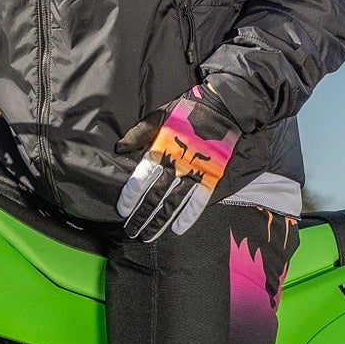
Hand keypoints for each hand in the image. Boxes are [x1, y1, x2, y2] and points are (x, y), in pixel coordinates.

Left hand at [113, 93, 236, 242]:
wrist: (224, 108)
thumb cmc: (188, 111)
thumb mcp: (160, 115)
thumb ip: (139, 133)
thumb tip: (120, 149)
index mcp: (161, 149)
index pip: (141, 178)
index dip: (131, 196)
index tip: (123, 210)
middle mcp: (176, 164)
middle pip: (154, 196)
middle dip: (142, 215)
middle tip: (132, 231)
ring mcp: (195, 173)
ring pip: (174, 202)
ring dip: (160, 221)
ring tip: (149, 236)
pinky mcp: (212, 177)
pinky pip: (198, 201)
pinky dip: (188, 216)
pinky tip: (177, 229)